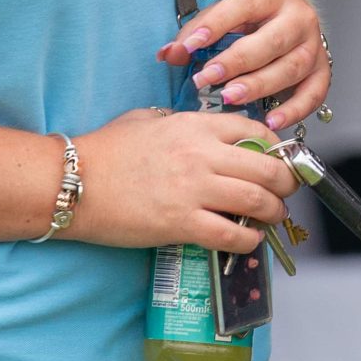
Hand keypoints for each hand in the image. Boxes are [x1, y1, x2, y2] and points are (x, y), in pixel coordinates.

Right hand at [68, 106, 297, 253]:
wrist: (73, 182)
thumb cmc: (106, 150)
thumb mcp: (149, 120)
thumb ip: (183, 124)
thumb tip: (204, 134)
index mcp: (196, 125)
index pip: (256, 131)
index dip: (276, 148)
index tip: (279, 159)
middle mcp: (202, 154)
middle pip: (268, 168)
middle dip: (287, 182)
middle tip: (286, 192)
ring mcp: (194, 189)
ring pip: (258, 200)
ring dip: (274, 212)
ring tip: (273, 217)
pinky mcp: (180, 223)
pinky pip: (231, 234)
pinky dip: (249, 239)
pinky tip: (250, 240)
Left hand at [157, 0, 332, 129]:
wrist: (288, 22)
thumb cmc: (252, 21)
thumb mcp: (224, 16)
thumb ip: (197, 33)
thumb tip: (170, 54)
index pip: (245, 5)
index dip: (216, 25)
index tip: (189, 47)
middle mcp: (300, 17)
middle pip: (273, 40)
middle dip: (237, 61)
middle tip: (207, 78)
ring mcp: (314, 45)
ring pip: (291, 68)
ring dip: (259, 85)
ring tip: (230, 97)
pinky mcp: (322, 71)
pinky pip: (313, 93)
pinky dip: (294, 110)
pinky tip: (271, 121)